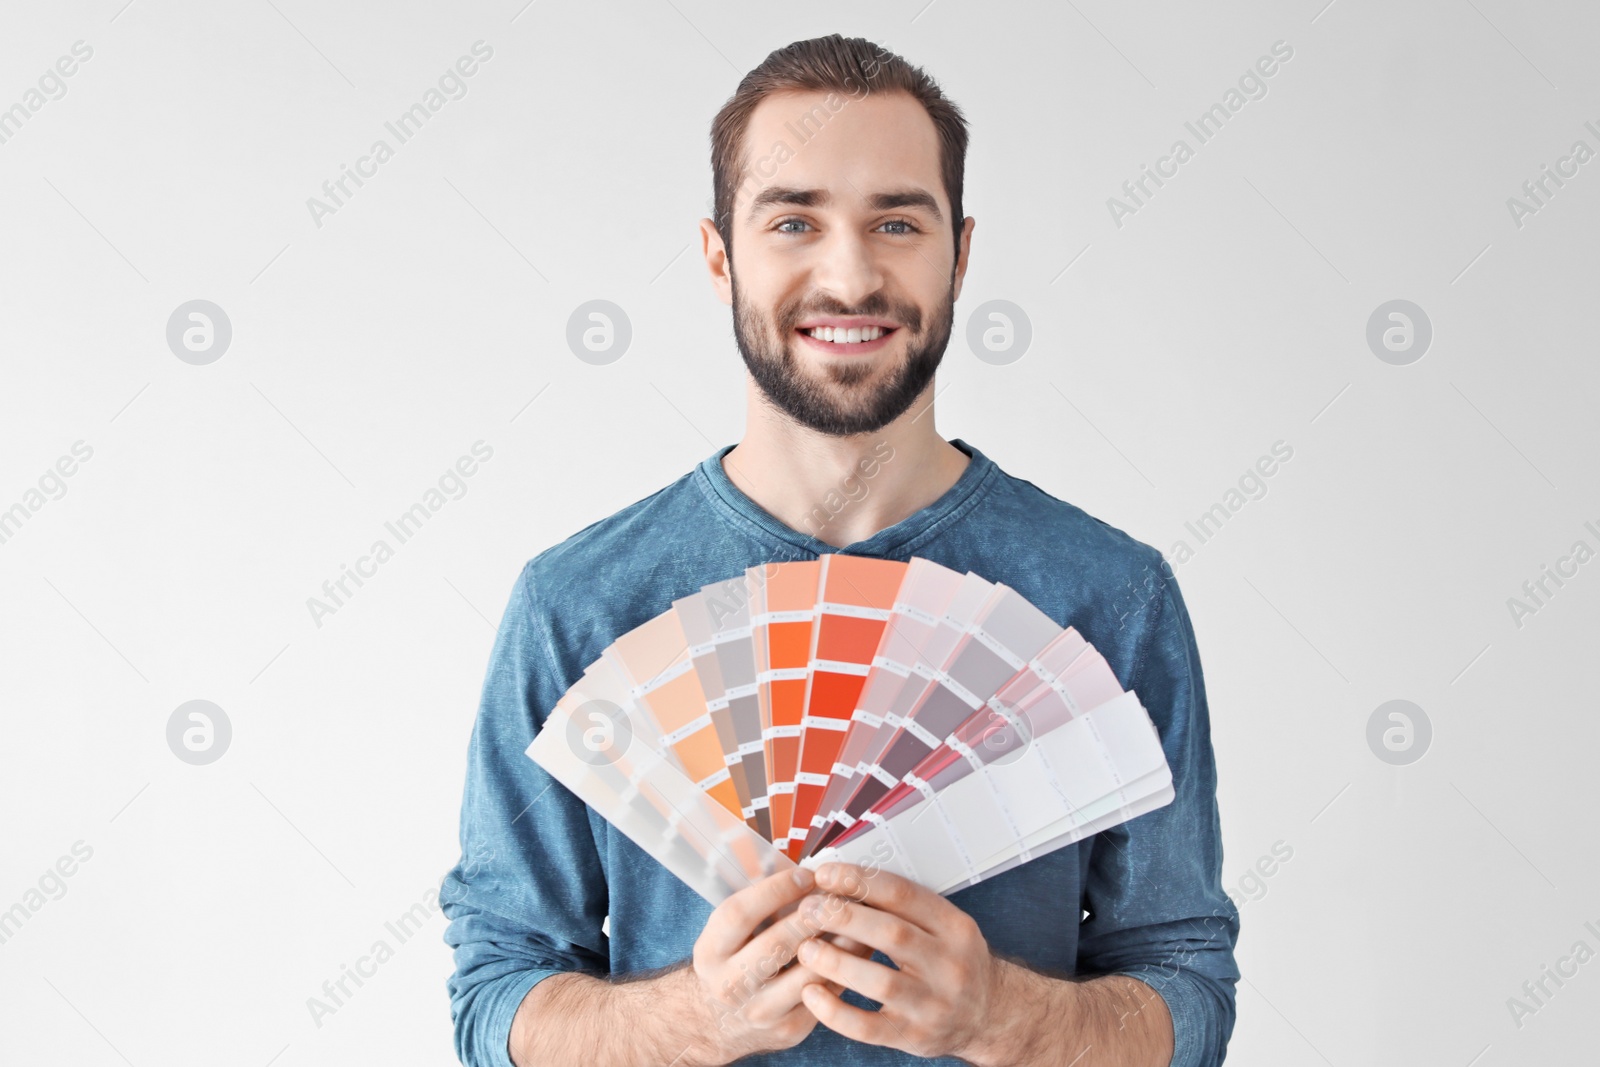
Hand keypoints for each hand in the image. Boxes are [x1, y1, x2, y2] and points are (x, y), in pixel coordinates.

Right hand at [681, 865, 872, 1064]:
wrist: (719, 1022)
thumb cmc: (733, 961)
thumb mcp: (726, 935)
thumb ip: (756, 906)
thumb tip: (803, 870)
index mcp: (710, 952)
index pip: (740, 914)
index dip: (776, 890)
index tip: (806, 874)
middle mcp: (730, 984)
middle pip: (777, 943)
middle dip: (814, 914)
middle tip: (841, 892)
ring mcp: (760, 1011)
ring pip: (808, 971)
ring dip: (840, 940)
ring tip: (861, 916)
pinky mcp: (789, 1029)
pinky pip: (826, 993)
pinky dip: (847, 966)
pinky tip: (861, 946)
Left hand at [792, 861, 1009, 1061]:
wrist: (988, 1015)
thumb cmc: (952, 961)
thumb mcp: (944, 927)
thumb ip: (903, 907)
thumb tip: (842, 879)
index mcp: (955, 927)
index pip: (904, 895)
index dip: (860, 882)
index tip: (824, 874)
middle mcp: (950, 965)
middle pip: (892, 935)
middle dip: (843, 918)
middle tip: (808, 909)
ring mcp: (935, 1005)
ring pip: (880, 982)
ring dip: (836, 962)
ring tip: (806, 948)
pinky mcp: (915, 1037)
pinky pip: (869, 1028)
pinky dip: (836, 1011)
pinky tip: (812, 993)